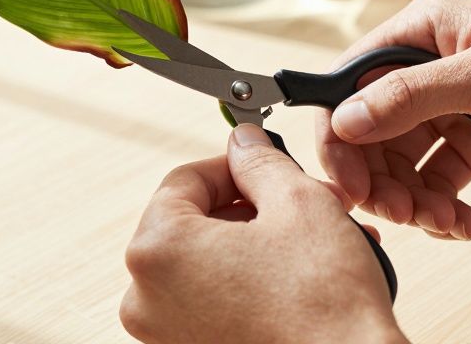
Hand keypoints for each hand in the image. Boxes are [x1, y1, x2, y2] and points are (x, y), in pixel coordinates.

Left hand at [120, 123, 406, 343]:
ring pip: (208, 265)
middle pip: (194, 224)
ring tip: (309, 243)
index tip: (264, 166)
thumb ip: (260, 162)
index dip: (234, 165)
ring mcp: (165, 335)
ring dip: (256, 246)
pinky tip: (296, 280)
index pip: (184, 180)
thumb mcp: (299, 203)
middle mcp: (145, 298)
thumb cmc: (325, 309)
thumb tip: (243, 144)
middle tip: (298, 204)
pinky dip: (249, 286)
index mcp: (156, 250)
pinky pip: (214, 304)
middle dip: (251, 209)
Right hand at [315, 0, 470, 239]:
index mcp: (422, 31)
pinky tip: (460, 224)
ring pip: (400, 163)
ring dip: (409, 199)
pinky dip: (439, 208)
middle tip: (394, 213)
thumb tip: (343, 120)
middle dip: (376, 177)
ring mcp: (452, 110)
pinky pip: (436, 182)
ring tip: (439, 223)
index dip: (339, 133)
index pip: (350, 82)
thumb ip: (409, 98)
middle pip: (370, 131)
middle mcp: (428, 69)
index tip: (343, 180)